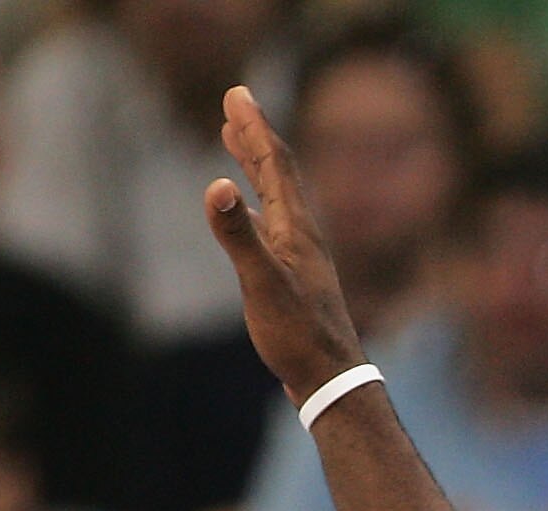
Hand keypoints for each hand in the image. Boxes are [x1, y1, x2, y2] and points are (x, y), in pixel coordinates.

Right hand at [202, 86, 363, 402]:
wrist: (330, 380)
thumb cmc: (298, 335)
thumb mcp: (260, 283)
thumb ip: (237, 235)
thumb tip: (217, 185)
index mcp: (298, 229)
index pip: (276, 166)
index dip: (256, 127)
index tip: (238, 92)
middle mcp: (303, 236)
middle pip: (278, 173)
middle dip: (255, 135)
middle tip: (236, 102)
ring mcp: (300, 255)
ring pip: (275, 196)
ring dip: (255, 164)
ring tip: (236, 139)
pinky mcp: (293, 276)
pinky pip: (272, 223)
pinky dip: (255, 203)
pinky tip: (248, 209)